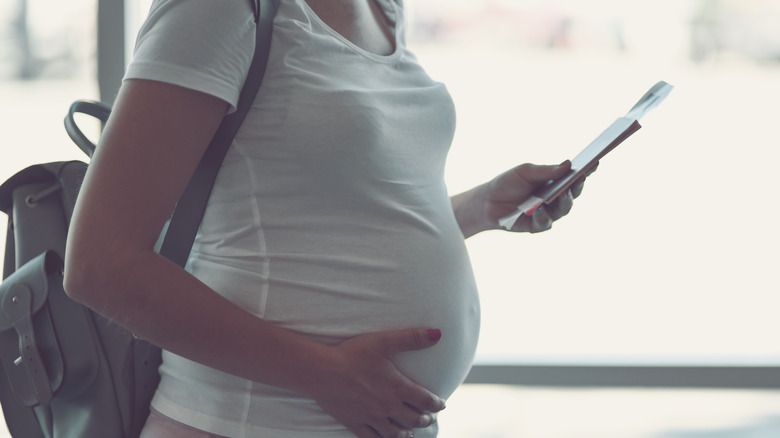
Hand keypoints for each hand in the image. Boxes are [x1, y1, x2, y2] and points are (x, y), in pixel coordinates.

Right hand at [308, 328, 445, 437]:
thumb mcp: (384, 342)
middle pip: (414, 419)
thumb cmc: (353, 354)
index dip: (437, 404)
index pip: (425, 400)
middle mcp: (388, 406)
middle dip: (424, 419)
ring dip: (406, 433)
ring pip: (395, 433)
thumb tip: (438, 334)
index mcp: (397, 388)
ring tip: (410, 433)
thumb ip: (412, 338)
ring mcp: (371, 417)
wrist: (322, 371)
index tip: (441, 404)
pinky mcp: (355, 423)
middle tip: (428, 418)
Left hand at [483, 160, 590, 232]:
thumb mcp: (524, 172)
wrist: (487, 202)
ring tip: (564, 193)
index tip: (595, 162)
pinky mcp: (537, 226)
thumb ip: (545, 171)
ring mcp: (548, 213)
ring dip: (564, 201)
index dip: (586, 170)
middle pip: (573, 193)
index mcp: (555, 182)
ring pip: (563, 209)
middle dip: (578, 185)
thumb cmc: (508, 183)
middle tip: (581, 177)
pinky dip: (542, 215)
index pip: (574, 176)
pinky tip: (538, 209)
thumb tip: (567, 165)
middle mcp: (555, 198)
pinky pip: (545, 222)